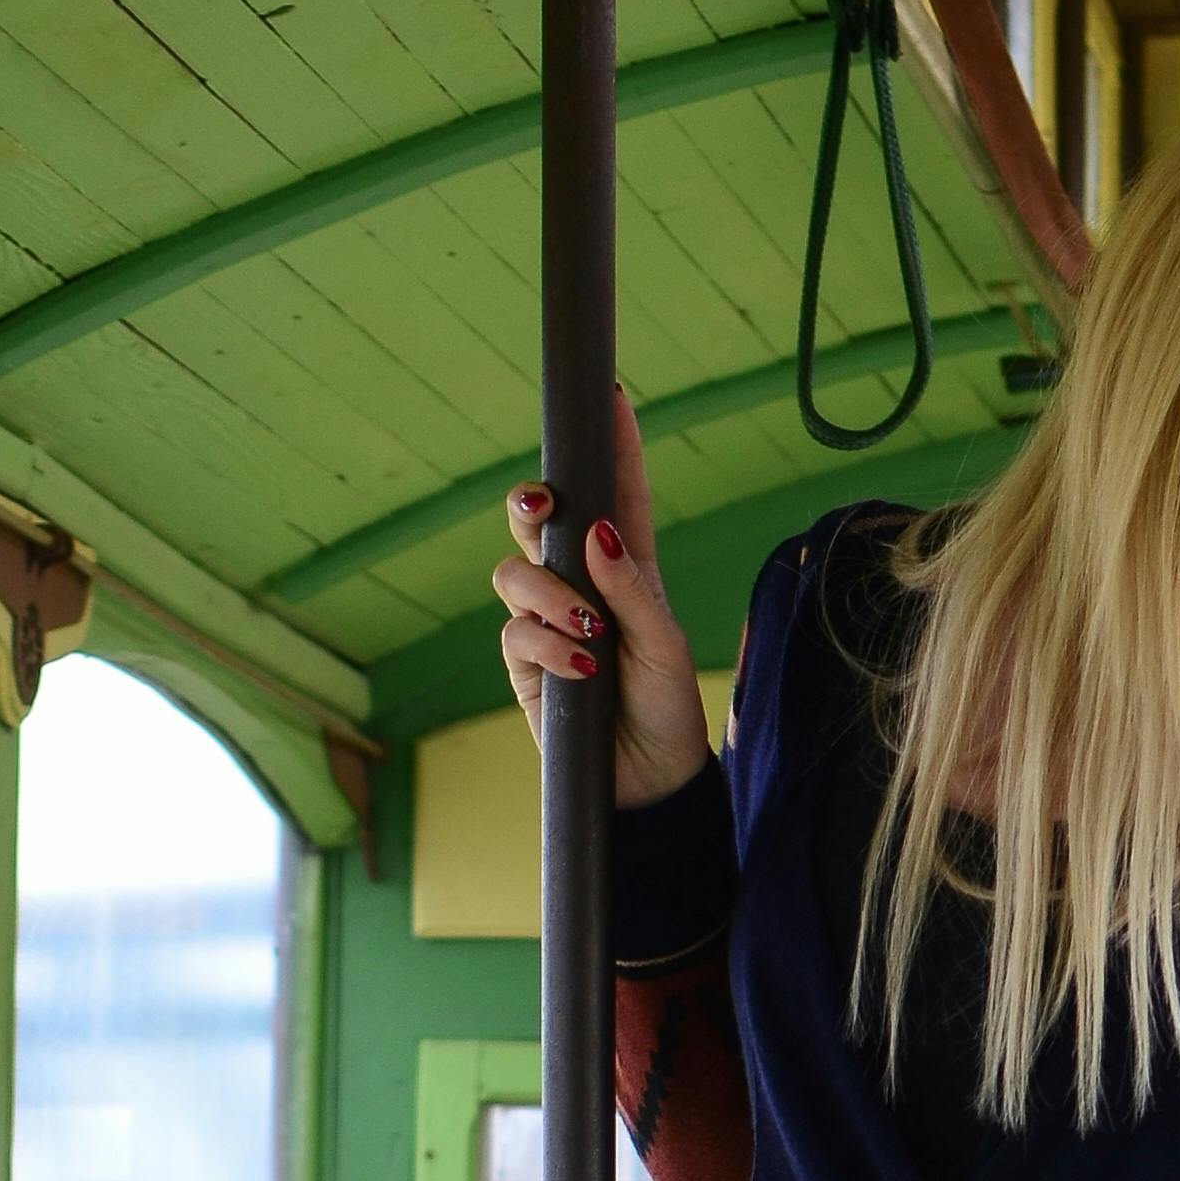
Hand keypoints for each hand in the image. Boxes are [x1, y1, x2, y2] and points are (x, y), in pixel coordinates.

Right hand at [490, 387, 715, 808]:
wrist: (648, 782)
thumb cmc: (666, 707)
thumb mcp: (663, 643)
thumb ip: (630, 586)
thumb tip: (597, 530)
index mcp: (625, 566)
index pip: (617, 495)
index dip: (612, 447)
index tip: (610, 399)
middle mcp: (579, 584)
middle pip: (537, 519)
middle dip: (530, 502)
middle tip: (543, 507)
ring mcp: (545, 621)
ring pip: (513, 571)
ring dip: (546, 592)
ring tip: (585, 630)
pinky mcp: (524, 664)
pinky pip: (514, 631)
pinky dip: (544, 643)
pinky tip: (579, 668)